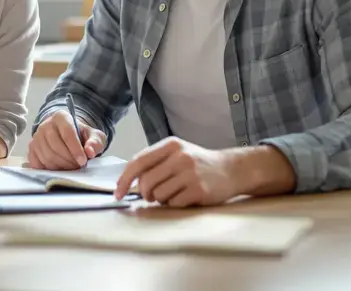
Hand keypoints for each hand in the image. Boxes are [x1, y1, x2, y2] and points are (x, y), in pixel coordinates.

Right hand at [26, 110, 106, 169]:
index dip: (75, 149)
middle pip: (55, 146)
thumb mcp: (94, 136)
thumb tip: (89, 152)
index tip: (83, 161)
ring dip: (61, 166)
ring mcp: (36, 137)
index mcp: (61, 117)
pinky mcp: (31, 149)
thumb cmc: (82, 136)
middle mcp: (45, 125)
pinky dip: (49, 169)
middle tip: (78, 166)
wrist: (68, 137)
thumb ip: (95, 142)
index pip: (67, 133)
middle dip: (69, 160)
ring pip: (47, 156)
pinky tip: (59, 169)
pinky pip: (38, 163)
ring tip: (71, 167)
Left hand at [114, 137, 237, 205]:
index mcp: (171, 145)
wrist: (232, 170)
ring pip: (158, 195)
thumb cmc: (198, 163)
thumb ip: (154, 162)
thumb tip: (128, 181)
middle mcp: (180, 157)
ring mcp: (191, 173)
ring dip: (161, 199)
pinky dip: (175, 204)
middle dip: (145, 194)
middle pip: (146, 182)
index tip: (118, 193)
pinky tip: (185, 197)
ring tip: (174, 193)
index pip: (138, 162)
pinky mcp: (199, 190)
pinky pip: (174, 203)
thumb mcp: (177, 153)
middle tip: (152, 196)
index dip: (125, 179)